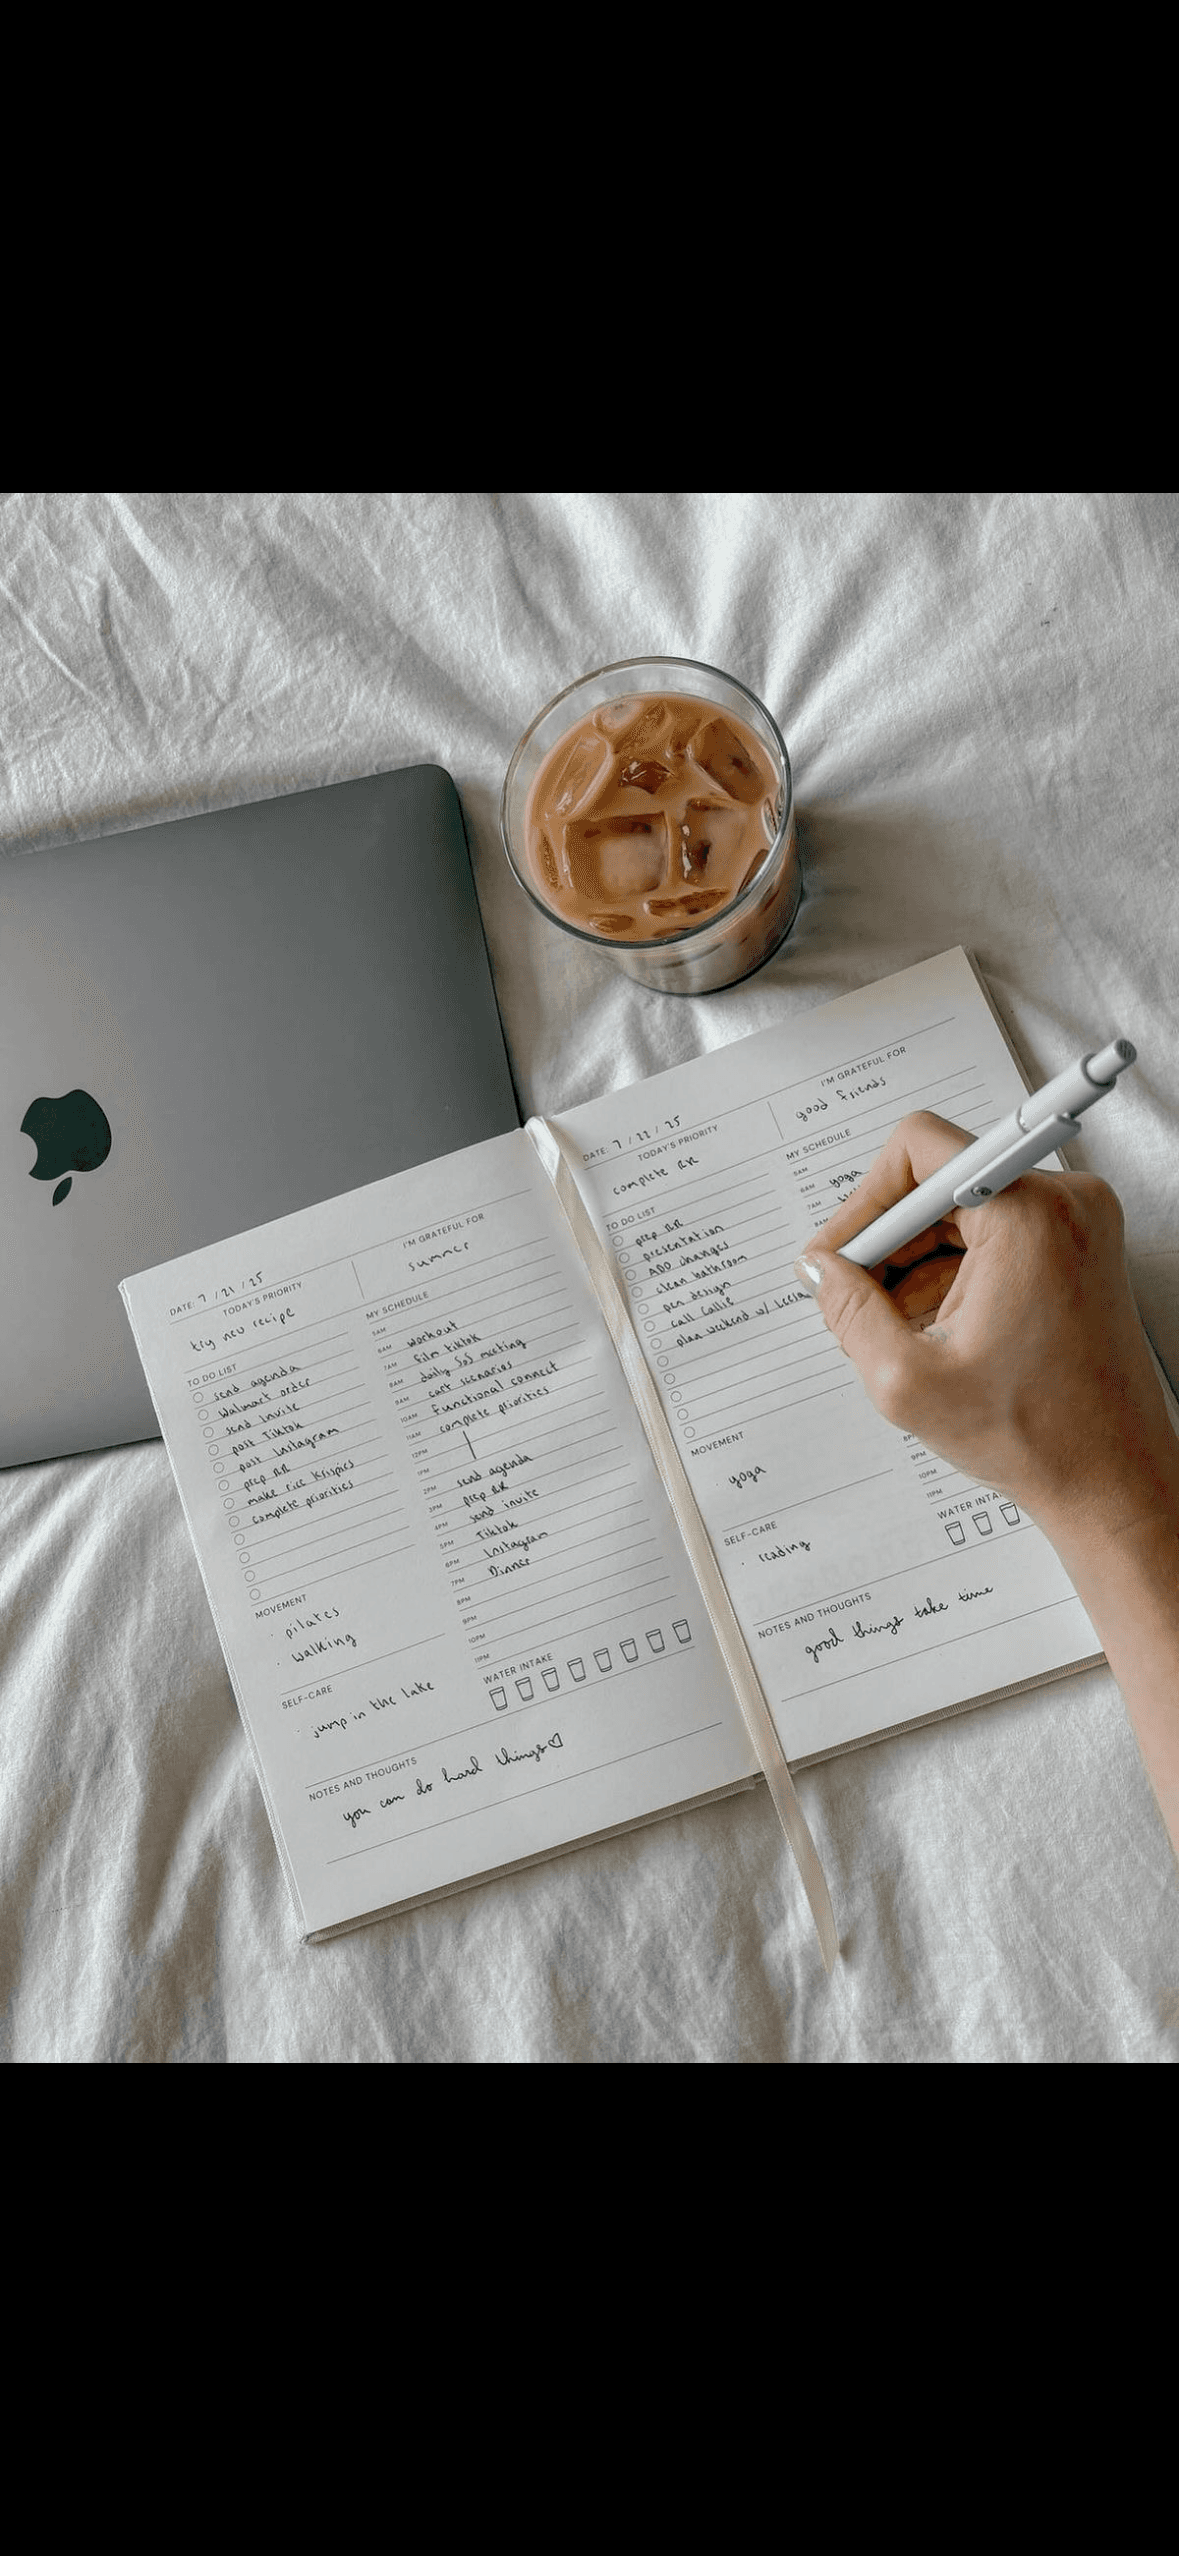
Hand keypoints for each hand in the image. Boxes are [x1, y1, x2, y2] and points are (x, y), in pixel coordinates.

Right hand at [794, 1110, 1178, 1551]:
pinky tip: (932, 1328)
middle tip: (855, 1297)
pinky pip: (994, 1236)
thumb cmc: (1042, 1437)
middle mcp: (1065, 1205)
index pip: (919, 1149)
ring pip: (964, 1212)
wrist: (1110, 1481)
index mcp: (1030, 1217)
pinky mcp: (1077, 1252)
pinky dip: (954, 1274)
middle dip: (888, 1243)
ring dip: (918, 1263)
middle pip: (941, 1182)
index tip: (845, 1251)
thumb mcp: (908, 1381)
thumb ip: (848, 1312)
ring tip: (896, 1327)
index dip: (865, 1203)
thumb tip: (821, 1272)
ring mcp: (1078, 1227)